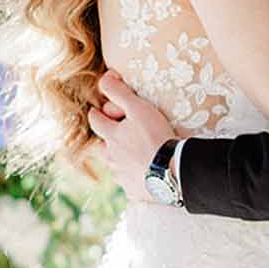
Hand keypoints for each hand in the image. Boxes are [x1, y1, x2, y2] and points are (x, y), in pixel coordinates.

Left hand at [86, 72, 176, 201]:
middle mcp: (112, 158)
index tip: (98, 111)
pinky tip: (143, 175)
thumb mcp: (139, 109)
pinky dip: (133, 177)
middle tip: (114, 137)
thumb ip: (120, 92)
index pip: (95, 121)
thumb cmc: (156, 137)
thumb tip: (104, 76)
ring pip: (114, 166)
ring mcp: (122, 176)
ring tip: (131, 156)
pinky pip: (129, 183)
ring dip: (118, 160)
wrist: (173, 172)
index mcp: (111, 137)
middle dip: (105, 141)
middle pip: (100, 148)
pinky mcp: (134, 190)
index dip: (96, 114)